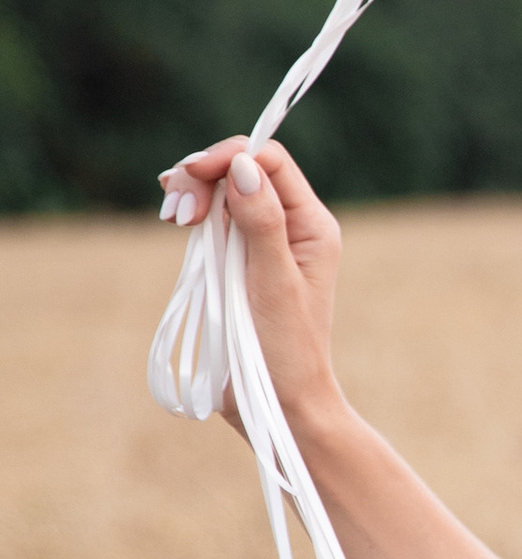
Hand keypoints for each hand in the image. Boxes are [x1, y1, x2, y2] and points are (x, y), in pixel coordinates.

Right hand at [157, 136, 346, 436]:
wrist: (278, 400)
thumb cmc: (285, 349)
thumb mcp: (274, 282)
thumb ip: (262, 223)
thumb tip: (244, 165)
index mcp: (312, 224)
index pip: (269, 162)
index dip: (228, 158)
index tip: (191, 175)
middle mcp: (292, 225)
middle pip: (242, 171)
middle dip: (204, 177)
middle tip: (175, 211)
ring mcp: (263, 242)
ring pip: (223, 194)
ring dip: (193, 195)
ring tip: (174, 218)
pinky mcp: (238, 261)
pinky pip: (213, 223)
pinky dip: (192, 217)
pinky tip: (177, 220)